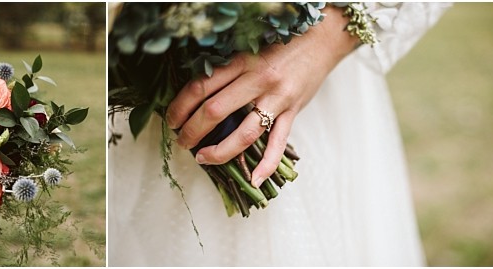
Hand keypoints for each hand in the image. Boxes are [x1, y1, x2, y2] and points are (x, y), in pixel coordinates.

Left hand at [165, 6, 358, 187]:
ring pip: (244, 133)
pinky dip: (266, 165)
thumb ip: (227, 71)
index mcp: (241, 62)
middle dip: (192, 131)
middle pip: (215, 111)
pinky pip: (277, 143)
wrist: (321, 39)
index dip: (180, 106)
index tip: (171, 119)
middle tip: (181, 141)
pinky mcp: (293, 112)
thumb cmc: (280, 45)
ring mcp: (277, 99)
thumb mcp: (248, 50)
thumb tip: (196, 96)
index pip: (201, 87)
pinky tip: (254, 180)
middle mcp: (257, 80)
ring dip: (219, 151)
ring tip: (202, 158)